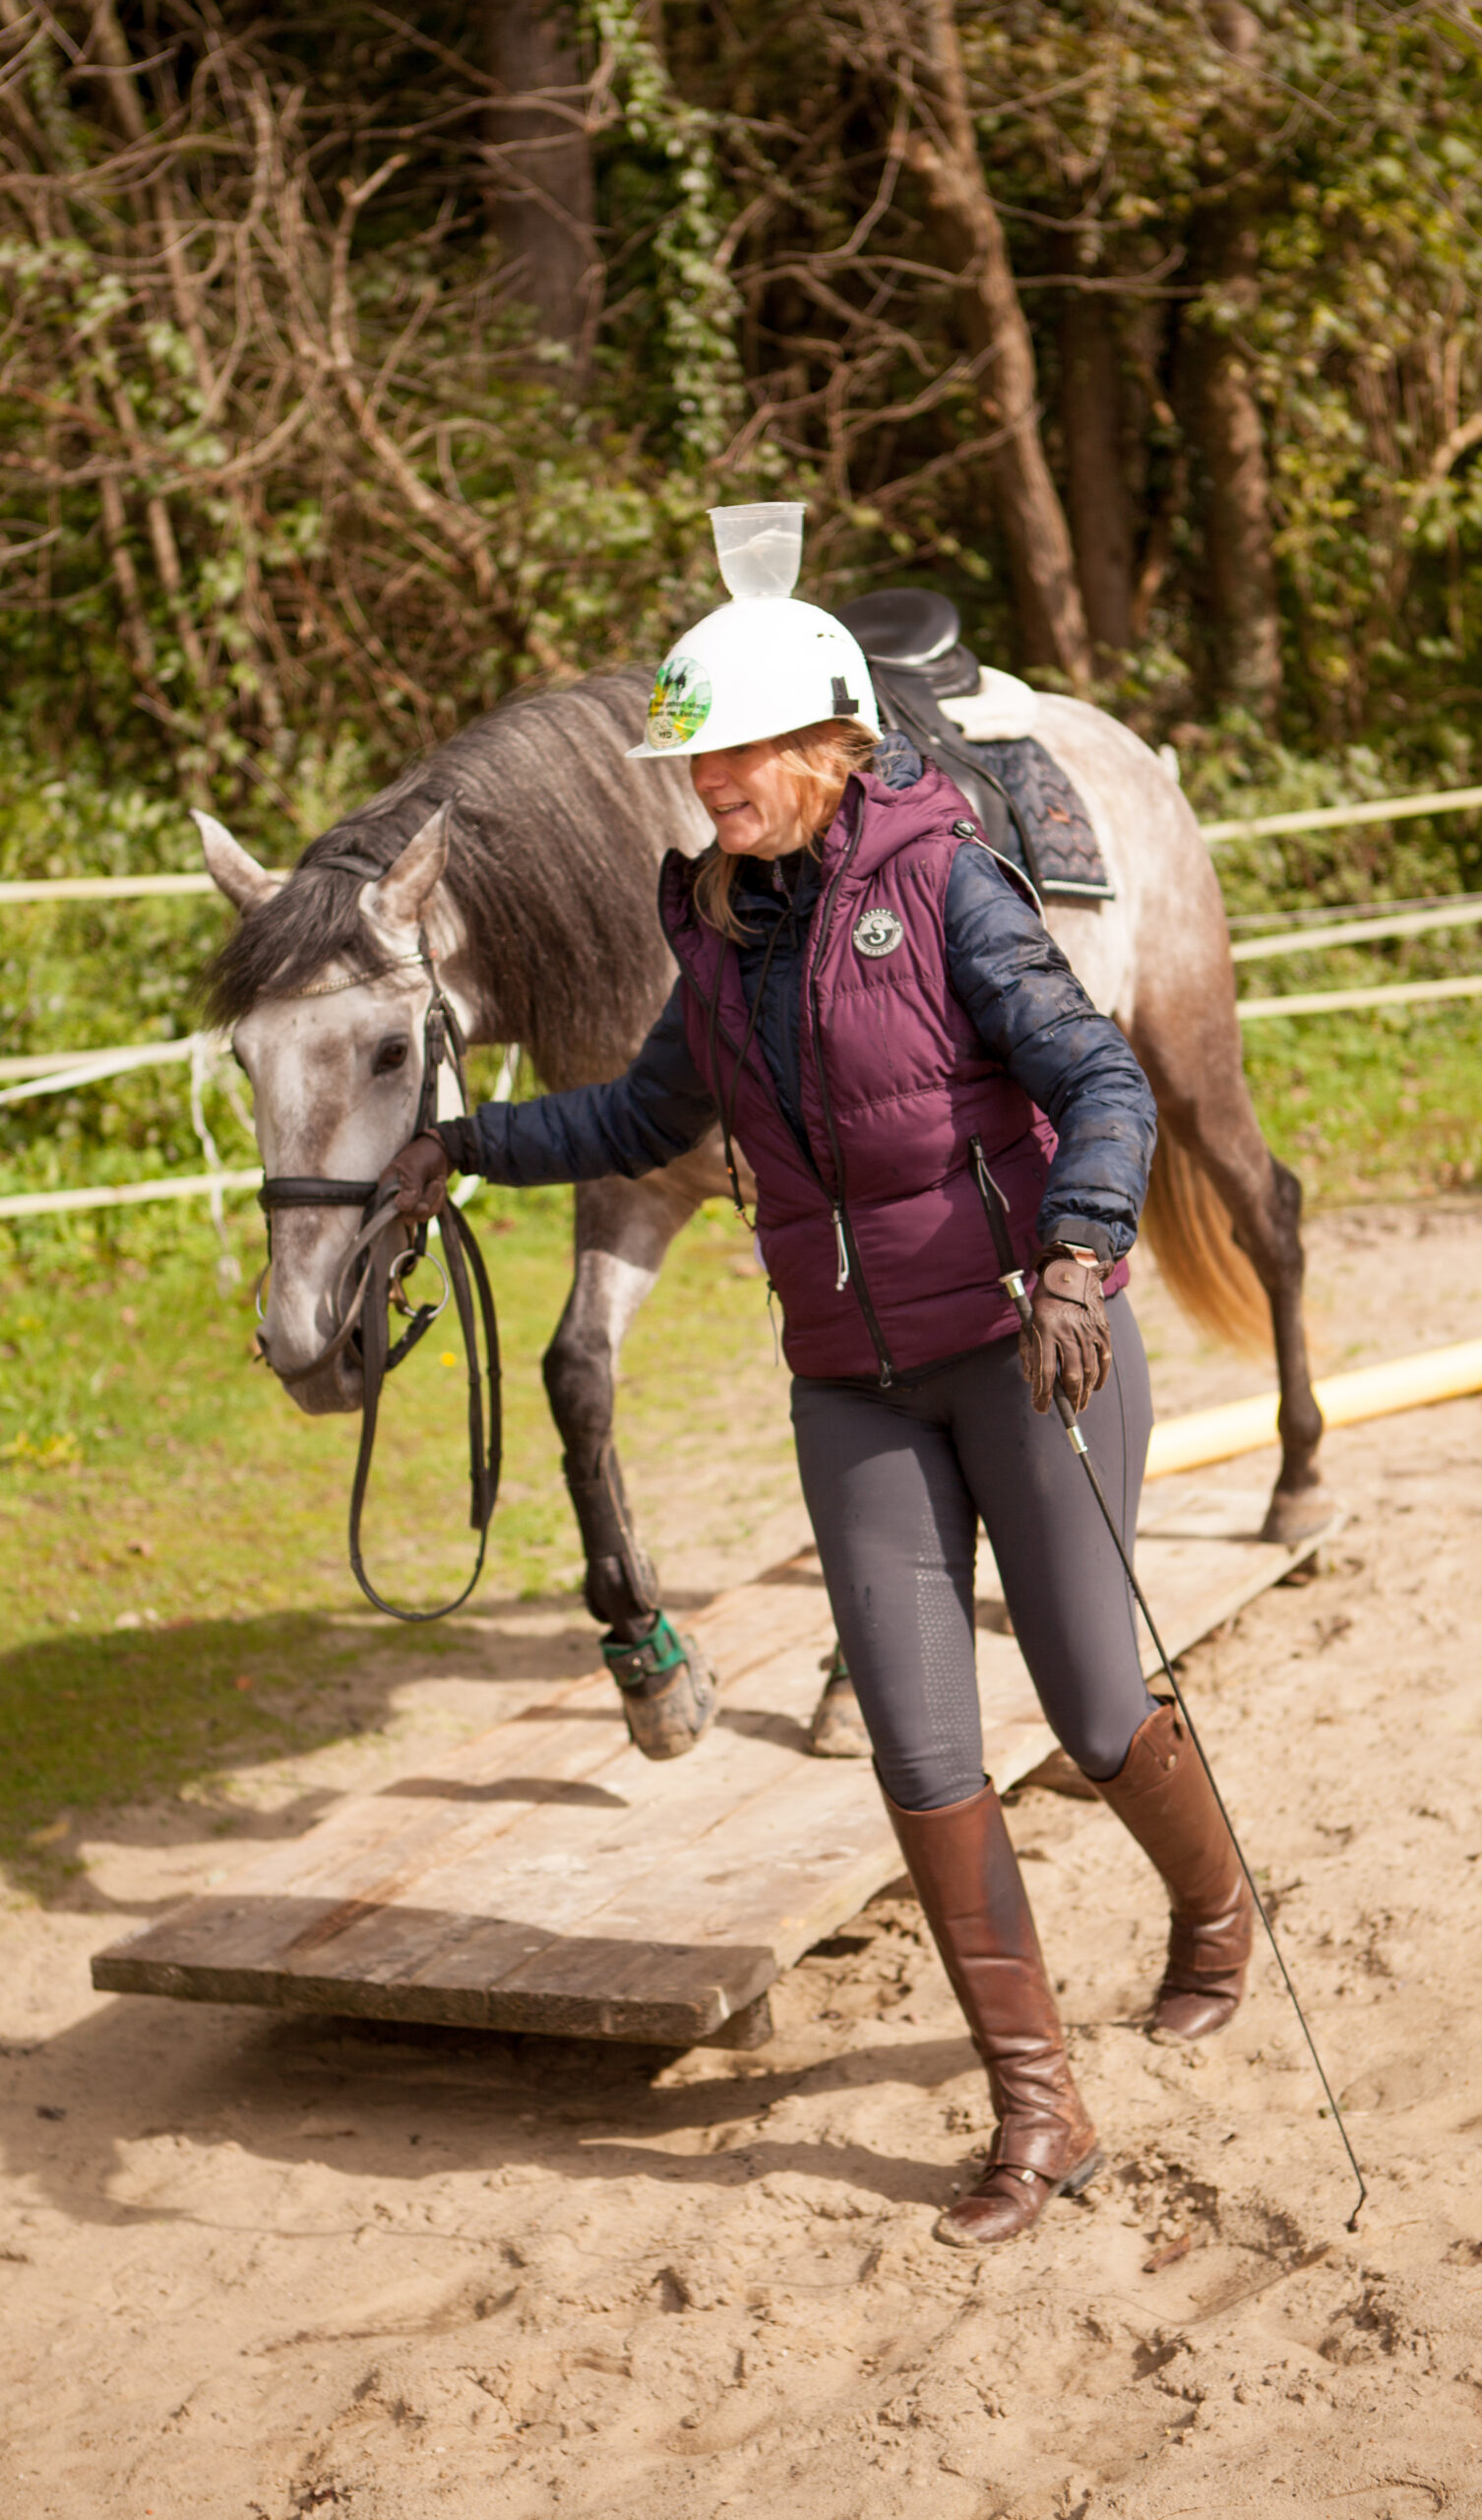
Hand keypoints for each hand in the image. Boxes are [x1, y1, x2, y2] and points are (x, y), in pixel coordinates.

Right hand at [378, 1129, 448, 1221]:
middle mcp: (394, 1199)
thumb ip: (409, 1187)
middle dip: (428, 1200)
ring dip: (436, 1199)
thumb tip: (402, 1207)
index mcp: (386, 1188)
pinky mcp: (420, 1206)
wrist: (437, 1152)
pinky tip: (438, 1187)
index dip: (409, 1208)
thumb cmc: (422, 1156)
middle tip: (435, 1182)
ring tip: (436, 1182)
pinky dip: (439, 1200)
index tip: (423, 1199)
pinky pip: (431, 1212)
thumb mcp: (415, 1167)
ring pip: (423, 1216)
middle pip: (410, 1216)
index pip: (393, 1211)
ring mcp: (408, 1204)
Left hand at [1019, 1246, 1110, 1414]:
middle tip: (1067, 1410)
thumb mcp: (1028, 1324)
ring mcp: (1088, 1330)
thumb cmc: (1043, 1304)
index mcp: (1045, 1328)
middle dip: (1069, 1398)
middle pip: (1072, 1375)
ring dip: (1085, 1392)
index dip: (1043, 1393)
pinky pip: (1104, 1359)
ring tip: (1079, 1405)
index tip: (1040, 1408)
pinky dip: (1100, 1377)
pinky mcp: (1102, 1329)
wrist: (1069, 1273)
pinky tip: (1094, 1388)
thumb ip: (1029, 1353)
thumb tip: (1033, 1382)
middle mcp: (1068, 1330)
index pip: (1045, 1370)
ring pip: (1089, 1370)